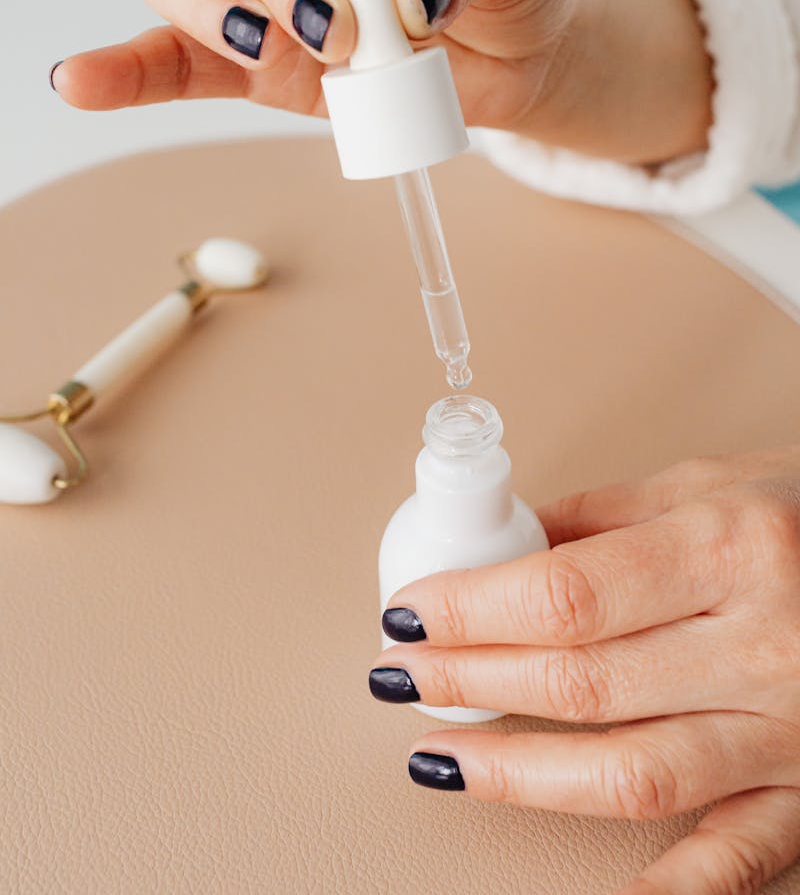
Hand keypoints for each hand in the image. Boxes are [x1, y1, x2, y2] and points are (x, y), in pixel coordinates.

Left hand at [371, 447, 799, 893]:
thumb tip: (506, 536)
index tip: (412, 610)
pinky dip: (675, 883)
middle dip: (474, 681)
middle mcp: (764, 644)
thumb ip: (606, 513)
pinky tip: (612, 891)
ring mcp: (792, 730)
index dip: (473, 608)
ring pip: (635, 775)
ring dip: (521, 774)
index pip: (569, 593)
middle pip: (584, 682)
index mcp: (734, 548)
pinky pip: (743, 857)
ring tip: (443, 759)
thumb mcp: (714, 481)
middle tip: (405, 674)